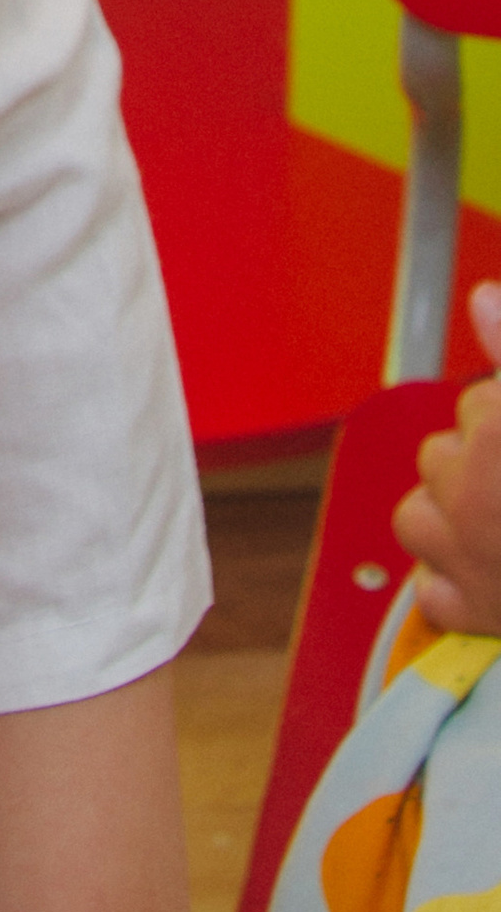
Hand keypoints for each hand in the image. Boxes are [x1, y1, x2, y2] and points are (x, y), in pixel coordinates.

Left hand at [392, 279, 500, 638]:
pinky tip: (496, 573)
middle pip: (444, 452)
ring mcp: (466, 555)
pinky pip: (433, 586)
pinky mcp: (470, 612)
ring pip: (419, 512)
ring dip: (453, 516)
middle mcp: (474, 489)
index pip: (479, 404)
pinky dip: (457, 581)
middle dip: (483, 464)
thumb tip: (483, 300)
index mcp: (500, 431)